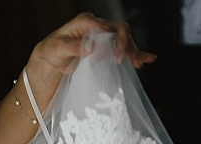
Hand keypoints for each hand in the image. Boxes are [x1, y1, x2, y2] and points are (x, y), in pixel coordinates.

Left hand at [32, 12, 155, 75]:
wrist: (53, 58)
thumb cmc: (53, 51)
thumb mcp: (59, 49)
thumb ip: (75, 47)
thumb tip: (91, 47)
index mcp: (86, 22)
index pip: (107, 27)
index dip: (114, 40)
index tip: (115, 57)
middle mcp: (97, 26)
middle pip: (120, 30)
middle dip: (126, 45)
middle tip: (125, 61)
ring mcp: (103, 36)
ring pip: (124, 39)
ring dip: (132, 51)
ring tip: (137, 64)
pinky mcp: (106, 47)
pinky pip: (124, 49)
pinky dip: (136, 53)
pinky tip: (147, 59)